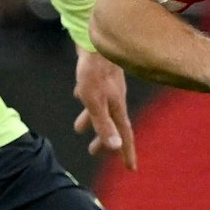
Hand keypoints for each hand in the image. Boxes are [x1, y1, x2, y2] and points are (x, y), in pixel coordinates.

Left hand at [73, 47, 137, 169]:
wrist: (96, 40)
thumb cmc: (94, 72)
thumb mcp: (95, 102)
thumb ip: (104, 124)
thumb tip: (115, 147)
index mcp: (116, 108)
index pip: (124, 135)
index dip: (126, 152)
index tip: (130, 168)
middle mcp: (116, 99)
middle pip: (112, 124)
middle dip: (103, 139)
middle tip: (93, 151)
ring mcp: (110, 87)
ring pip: (102, 109)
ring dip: (91, 120)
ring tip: (78, 127)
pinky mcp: (102, 76)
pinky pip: (95, 94)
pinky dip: (88, 100)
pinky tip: (78, 95)